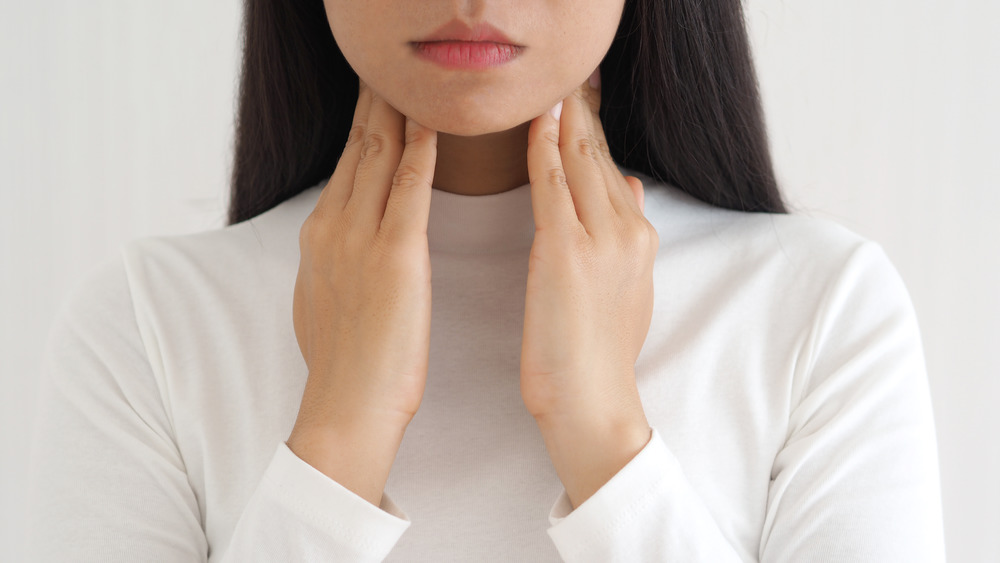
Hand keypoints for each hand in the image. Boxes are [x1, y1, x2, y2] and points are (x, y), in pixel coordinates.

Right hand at [288, 80, 436, 504]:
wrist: (346, 408)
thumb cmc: (345, 365)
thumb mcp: (324, 300)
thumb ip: (333, 262)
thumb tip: (338, 247)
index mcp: (319, 236)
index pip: (345, 164)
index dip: (363, 125)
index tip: (377, 96)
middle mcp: (332, 227)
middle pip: (358, 147)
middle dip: (377, 103)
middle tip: (393, 70)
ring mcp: (359, 239)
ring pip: (378, 155)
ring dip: (397, 111)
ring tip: (413, 78)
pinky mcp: (393, 257)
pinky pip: (408, 189)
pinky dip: (420, 150)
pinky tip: (432, 122)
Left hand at [521, 69, 655, 507]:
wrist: (593, 401)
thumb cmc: (598, 354)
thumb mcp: (628, 288)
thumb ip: (626, 233)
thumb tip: (628, 185)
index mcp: (639, 237)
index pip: (611, 168)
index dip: (590, 131)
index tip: (574, 101)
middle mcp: (628, 229)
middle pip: (597, 155)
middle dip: (578, 114)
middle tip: (561, 80)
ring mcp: (601, 238)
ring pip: (578, 161)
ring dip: (562, 120)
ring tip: (548, 86)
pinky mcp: (567, 251)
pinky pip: (552, 184)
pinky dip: (542, 148)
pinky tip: (536, 121)